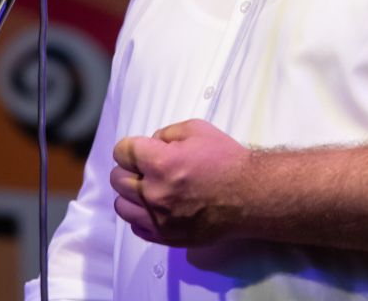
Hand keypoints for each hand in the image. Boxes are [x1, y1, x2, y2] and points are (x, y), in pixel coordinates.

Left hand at [110, 119, 250, 246]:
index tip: (140, 149)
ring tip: (147, 189)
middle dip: (129, 169)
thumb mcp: (198, 130)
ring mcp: (159, 218)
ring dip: (130, 194)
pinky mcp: (167, 236)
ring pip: (121, 205)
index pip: (122, 152)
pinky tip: (156, 208)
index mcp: (161, 163)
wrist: (250, 196)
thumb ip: (166, 133)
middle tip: (145, 168)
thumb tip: (150, 144)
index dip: (130, 147)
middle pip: (117, 179)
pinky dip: (141, 216)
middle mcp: (155, 192)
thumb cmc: (227, 161)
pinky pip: (136, 228)